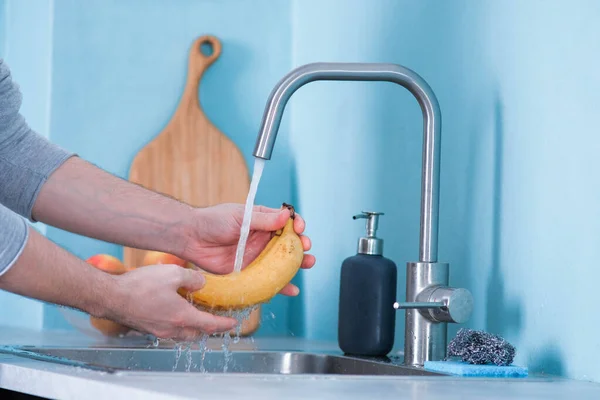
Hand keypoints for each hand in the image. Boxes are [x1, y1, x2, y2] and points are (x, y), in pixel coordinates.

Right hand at [107, 264, 236, 339]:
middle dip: (208, 328)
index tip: (232, 323)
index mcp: (181, 317)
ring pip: (181, 333)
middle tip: (215, 320)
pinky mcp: (146, 327)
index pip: (209, 325)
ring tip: (195, 315)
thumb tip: (200, 284)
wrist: (110, 297)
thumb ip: (191, 279)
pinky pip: (167, 329)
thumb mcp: (172, 274)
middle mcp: (171, 328)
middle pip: (196, 333)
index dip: (223, 324)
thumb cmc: (140, 286)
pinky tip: (173, 310)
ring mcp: (157, 330)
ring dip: (191, 327)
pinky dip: (176, 323)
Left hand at [181, 203, 314, 295]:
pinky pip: (268, 281)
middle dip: (302, 246)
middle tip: (307, 248)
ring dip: (297, 264)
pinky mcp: (249, 273)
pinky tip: (292, 290)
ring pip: (282, 263)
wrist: (191, 238)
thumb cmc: (213, 221)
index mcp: (262, 221)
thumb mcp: (240, 216)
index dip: (297, 225)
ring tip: (308, 264)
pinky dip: (281, 286)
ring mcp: (257, 257)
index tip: (300, 228)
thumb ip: (263, 219)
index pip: (287, 222)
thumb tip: (287, 216)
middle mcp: (263, 239)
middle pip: (289, 244)